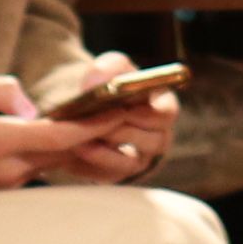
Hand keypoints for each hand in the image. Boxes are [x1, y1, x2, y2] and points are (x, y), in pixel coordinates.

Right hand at [0, 76, 110, 192]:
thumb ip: (4, 91)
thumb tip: (32, 108)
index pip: (56, 136)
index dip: (90, 125)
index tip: (116, 111)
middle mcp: (4, 170)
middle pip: (61, 153)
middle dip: (93, 136)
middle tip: (122, 116)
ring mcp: (2, 185)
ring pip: (49, 163)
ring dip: (75, 146)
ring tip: (102, 125)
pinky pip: (35, 171)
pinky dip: (54, 156)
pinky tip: (69, 142)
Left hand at [49, 52, 176, 185]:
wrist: (83, 107)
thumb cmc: (104, 84)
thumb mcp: (108, 67)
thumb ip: (108, 67)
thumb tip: (99, 81)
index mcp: (162, 108)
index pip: (167, 114)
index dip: (148, 113)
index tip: (123, 108)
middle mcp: (158, 137)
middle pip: (152, 142)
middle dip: (123, 133)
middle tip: (97, 124)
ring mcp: (140, 160)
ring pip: (130, 162)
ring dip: (104, 151)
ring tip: (78, 139)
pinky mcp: (118, 175)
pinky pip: (109, 176)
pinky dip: (92, 164)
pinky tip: (74, 152)